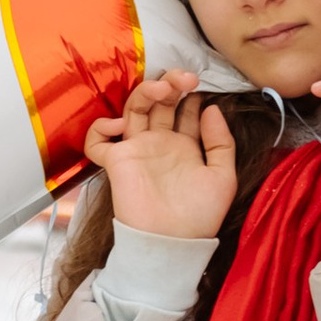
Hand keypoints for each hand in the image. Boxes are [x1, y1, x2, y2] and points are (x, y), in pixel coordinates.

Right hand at [83, 70, 238, 239]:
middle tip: (186, 78)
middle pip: (159, 102)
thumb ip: (220, 142)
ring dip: (145, 92)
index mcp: (185, 146)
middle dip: (171, 83)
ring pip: (133, 109)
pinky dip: (102, 127)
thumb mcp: (223, 177)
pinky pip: (97, 140)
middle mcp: (159, 143)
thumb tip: (212, 109)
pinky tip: (121, 125)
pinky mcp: (117, 161)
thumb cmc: (200, 215)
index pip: (184, 110)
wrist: (173, 243)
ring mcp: (137, 150)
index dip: (191, 95)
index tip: (201, 87)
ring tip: (163, 89)